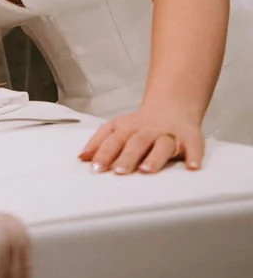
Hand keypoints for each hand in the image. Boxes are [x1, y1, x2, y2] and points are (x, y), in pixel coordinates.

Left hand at [79, 101, 203, 173]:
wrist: (172, 106)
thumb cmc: (142, 124)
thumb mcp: (118, 128)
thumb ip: (100, 142)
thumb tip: (82, 157)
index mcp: (128, 128)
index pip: (114, 140)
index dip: (104, 153)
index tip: (96, 168)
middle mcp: (148, 131)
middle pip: (136, 142)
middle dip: (127, 156)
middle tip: (119, 171)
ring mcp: (169, 135)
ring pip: (162, 145)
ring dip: (155, 157)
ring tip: (147, 170)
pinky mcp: (190, 139)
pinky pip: (194, 147)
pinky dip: (194, 156)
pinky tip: (193, 167)